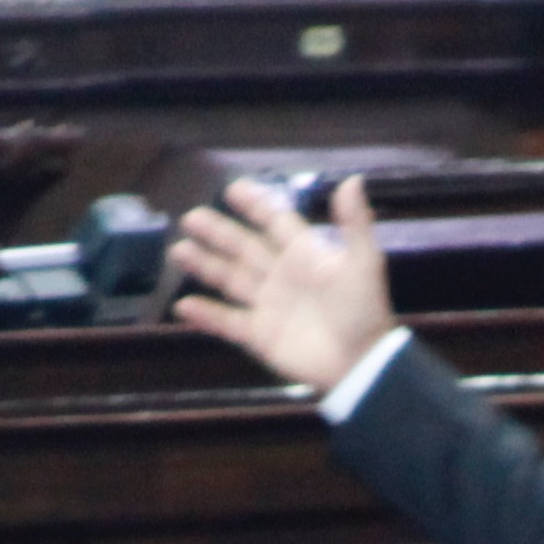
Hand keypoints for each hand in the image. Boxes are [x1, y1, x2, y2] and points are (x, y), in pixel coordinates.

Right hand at [167, 174, 396, 394]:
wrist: (361, 363)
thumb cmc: (364, 310)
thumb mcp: (364, 263)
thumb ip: (354, 223)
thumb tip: (352, 180)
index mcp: (305, 255)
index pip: (275, 222)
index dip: (256, 205)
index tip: (233, 189)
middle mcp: (282, 276)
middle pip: (244, 247)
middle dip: (219, 232)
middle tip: (191, 218)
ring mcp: (269, 305)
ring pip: (230, 279)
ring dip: (205, 265)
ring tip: (179, 250)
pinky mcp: (260, 335)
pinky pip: (227, 322)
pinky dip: (206, 315)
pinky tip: (183, 305)